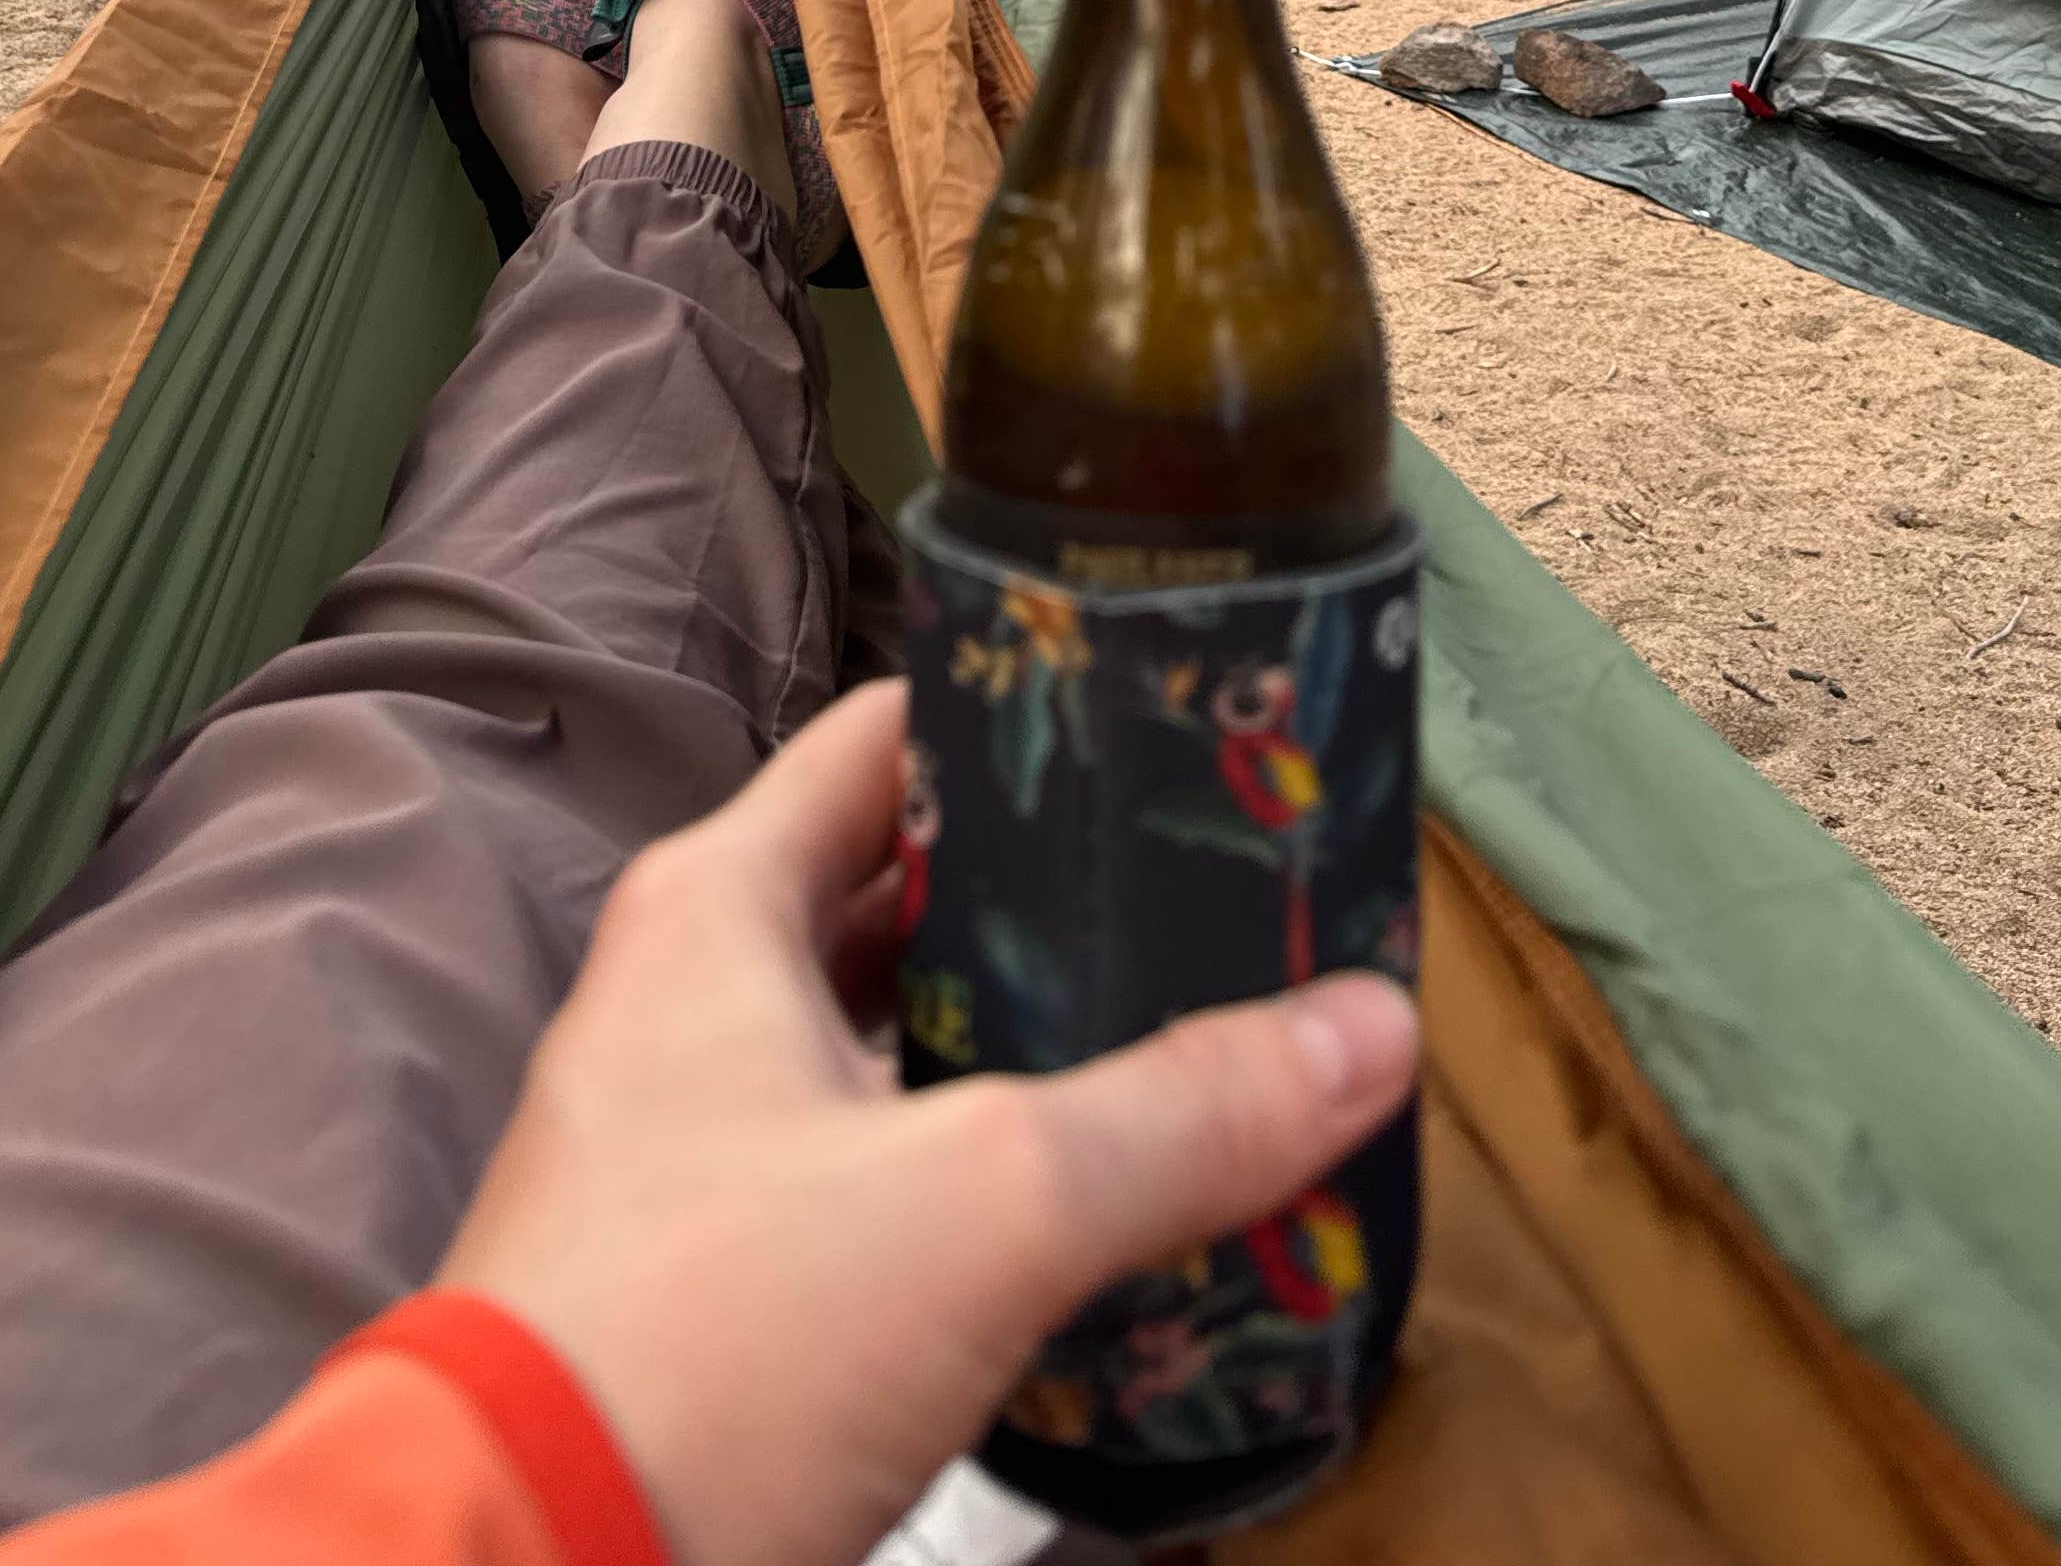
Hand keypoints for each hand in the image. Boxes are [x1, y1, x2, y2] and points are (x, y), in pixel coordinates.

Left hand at [440, 679, 1418, 1565]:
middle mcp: (692, 1000)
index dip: (1026, 717)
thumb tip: (1368, 1026)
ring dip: (1023, 1049)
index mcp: (719, 909)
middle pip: (904, 896)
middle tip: (1219, 901)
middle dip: (1055, 904)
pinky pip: (874, 1180)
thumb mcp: (987, 1205)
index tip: (1169, 726)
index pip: (891, 738)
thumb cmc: (708, 1343)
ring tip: (1192, 1047)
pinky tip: (1094, 1214)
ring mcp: (692, 1145)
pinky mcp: (714, 1281)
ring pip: (893, 1047)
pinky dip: (977, 1176)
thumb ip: (1181, 1114)